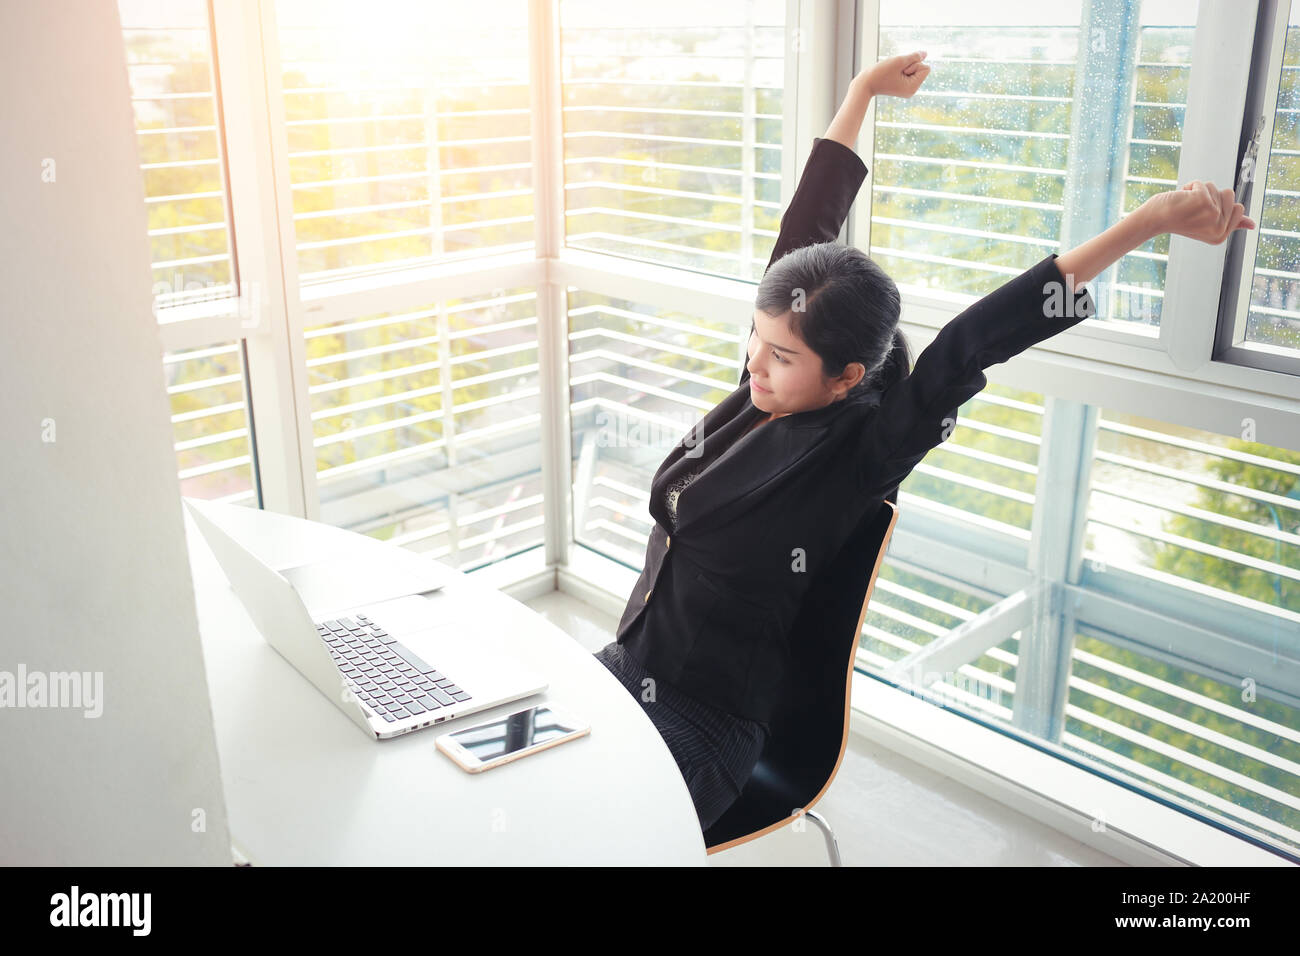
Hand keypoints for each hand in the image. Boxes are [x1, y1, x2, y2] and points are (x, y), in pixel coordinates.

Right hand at [860, 51, 929, 98]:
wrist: (865, 84)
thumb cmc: (880, 73)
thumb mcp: (899, 61)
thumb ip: (914, 56)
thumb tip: (926, 53)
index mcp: (913, 87)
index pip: (926, 68)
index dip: (914, 64)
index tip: (900, 71)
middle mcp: (912, 90)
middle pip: (921, 68)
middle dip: (909, 66)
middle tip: (894, 73)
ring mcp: (907, 89)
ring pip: (914, 69)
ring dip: (903, 66)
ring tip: (891, 74)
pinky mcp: (902, 86)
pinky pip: (908, 71)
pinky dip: (900, 69)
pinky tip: (891, 75)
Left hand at [1141, 180, 1256, 244]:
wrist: (1154, 219)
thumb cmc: (1178, 220)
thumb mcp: (1207, 225)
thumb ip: (1230, 223)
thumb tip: (1252, 224)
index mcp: (1221, 236)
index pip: (1239, 208)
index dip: (1220, 205)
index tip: (1202, 215)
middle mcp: (1219, 229)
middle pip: (1230, 195)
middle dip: (1211, 196)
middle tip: (1193, 210)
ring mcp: (1212, 215)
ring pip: (1218, 188)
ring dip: (1201, 191)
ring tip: (1187, 204)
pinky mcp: (1204, 201)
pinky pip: (1203, 184)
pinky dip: (1191, 186)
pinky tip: (1181, 199)